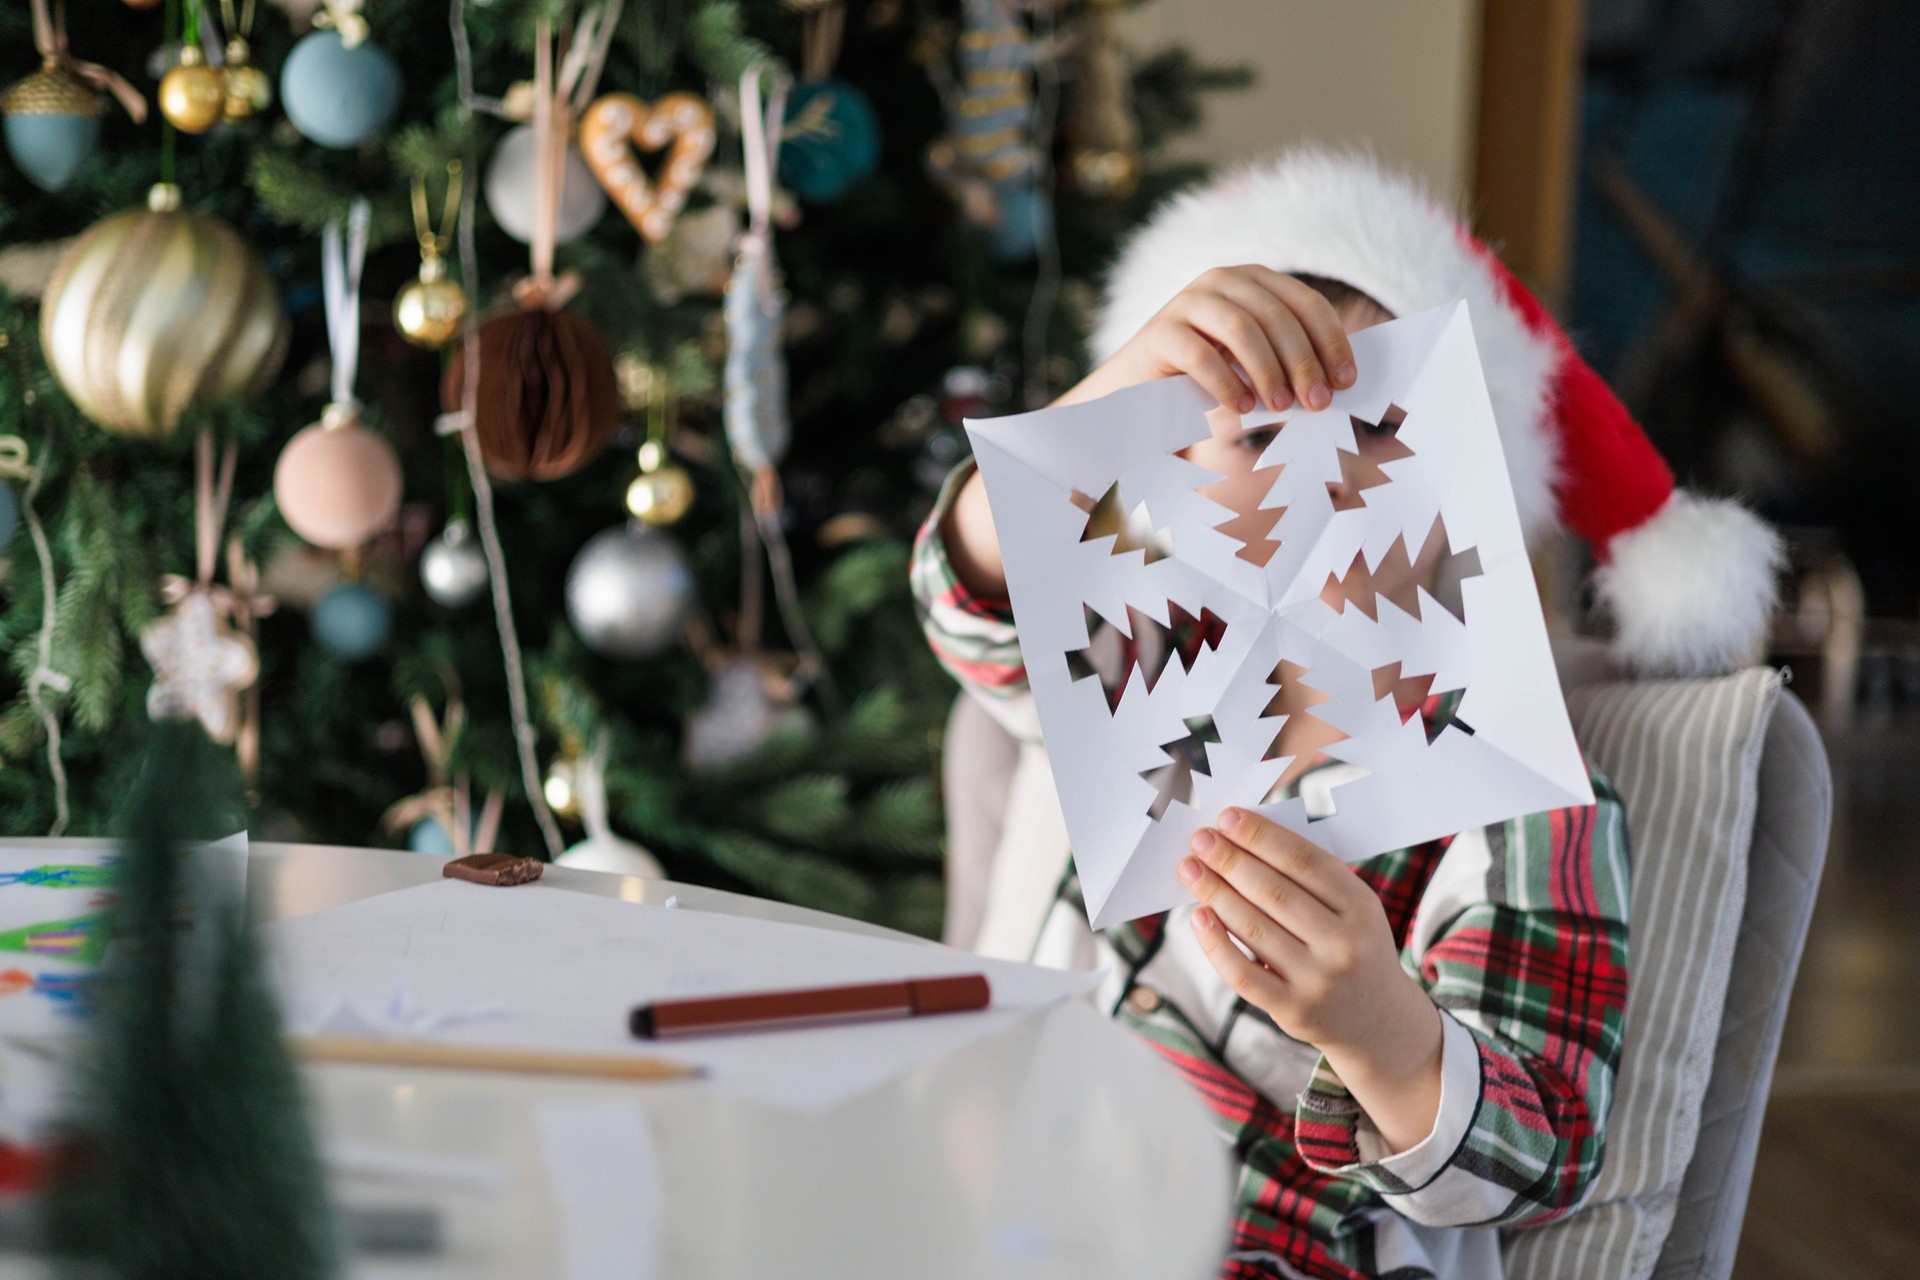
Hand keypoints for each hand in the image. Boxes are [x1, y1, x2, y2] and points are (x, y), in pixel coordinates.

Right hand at [1059, 266, 1358, 413]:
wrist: (1137, 390)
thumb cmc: (1208, 380)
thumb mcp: (1256, 364)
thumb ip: (1289, 361)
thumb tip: (1337, 384)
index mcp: (1254, 281)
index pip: (1306, 303)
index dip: (1331, 341)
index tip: (1346, 381)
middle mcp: (1222, 280)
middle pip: (1277, 316)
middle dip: (1303, 362)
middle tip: (1318, 403)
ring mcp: (1187, 301)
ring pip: (1241, 328)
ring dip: (1268, 371)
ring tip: (1281, 408)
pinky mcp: (1160, 331)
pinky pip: (1201, 354)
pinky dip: (1227, 383)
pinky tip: (1242, 409)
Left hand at [1179, 806, 1443, 1155]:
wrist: (1377, 1020)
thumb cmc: (1352, 947)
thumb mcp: (1353, 910)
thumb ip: (1309, 879)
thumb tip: (1243, 841)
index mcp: (1362, 907)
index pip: (1305, 862)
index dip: (1262, 837)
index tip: (1228, 818)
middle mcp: (1344, 944)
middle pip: (1274, 892)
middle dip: (1231, 860)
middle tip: (1200, 839)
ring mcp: (1318, 980)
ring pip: (1254, 928)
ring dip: (1215, 893)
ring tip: (1190, 869)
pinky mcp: (1292, 1010)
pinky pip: (1243, 973)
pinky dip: (1216, 943)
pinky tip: (1198, 916)